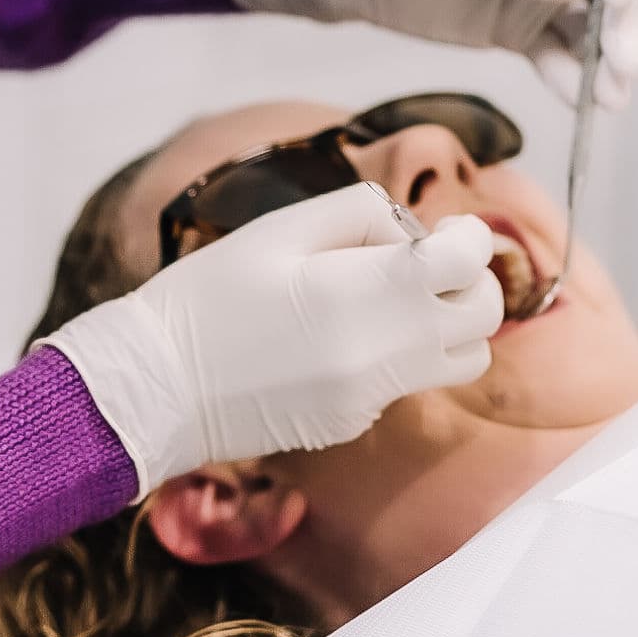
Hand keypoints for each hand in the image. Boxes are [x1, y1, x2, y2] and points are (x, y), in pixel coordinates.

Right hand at [42, 190, 502, 491]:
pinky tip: (339, 337)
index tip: (444, 230)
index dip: (468, 237)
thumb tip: (408, 231)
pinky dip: (397, 354)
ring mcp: (372, 397)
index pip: (465, 263)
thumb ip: (356, 213)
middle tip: (426, 262)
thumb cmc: (207, 298)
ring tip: (392, 300)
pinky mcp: (354, 423)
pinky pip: (407, 383)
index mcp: (363, 294)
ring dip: (446, 324)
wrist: (155, 387)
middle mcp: (382, 353)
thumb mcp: (276, 230)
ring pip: (460, 359)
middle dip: (468, 281)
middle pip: (483, 317)